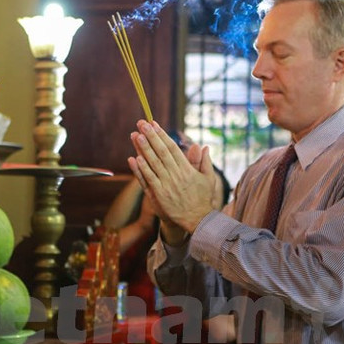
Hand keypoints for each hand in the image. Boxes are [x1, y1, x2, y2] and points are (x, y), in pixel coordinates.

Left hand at [127, 120, 217, 236]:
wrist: (197, 220)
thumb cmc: (202, 198)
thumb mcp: (208, 179)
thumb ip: (204, 162)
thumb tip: (203, 146)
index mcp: (187, 169)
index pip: (172, 148)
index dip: (162, 135)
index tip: (154, 124)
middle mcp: (176, 175)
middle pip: (161, 152)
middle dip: (151, 136)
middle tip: (141, 123)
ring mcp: (166, 185)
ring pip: (153, 163)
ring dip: (143, 148)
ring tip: (135, 135)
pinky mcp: (159, 195)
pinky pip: (148, 179)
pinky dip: (141, 169)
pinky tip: (134, 158)